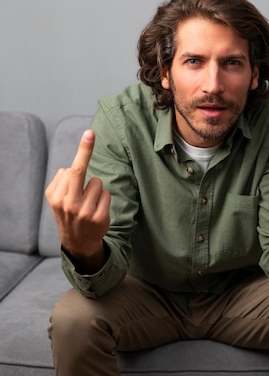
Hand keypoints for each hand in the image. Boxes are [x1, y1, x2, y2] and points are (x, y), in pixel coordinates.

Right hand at [45, 129, 110, 271]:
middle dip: (85, 150)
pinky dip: (104, 197)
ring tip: (89, 201)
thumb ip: (62, 182)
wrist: (78, 242)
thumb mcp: (57, 200)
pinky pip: (106, 194)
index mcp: (55, 197)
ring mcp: (84, 212)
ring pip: (97, 182)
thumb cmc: (68, 213)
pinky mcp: (99, 218)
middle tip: (90, 133)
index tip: (89, 134)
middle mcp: (67, 204)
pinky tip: (97, 208)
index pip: (69, 169)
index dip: (82, 151)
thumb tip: (73, 165)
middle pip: (78, 171)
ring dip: (96, 188)